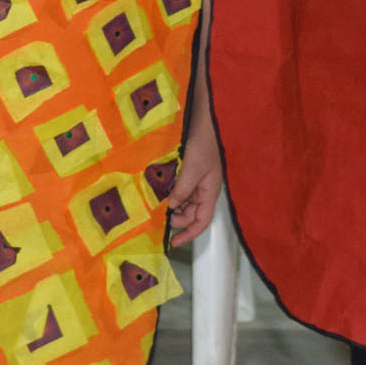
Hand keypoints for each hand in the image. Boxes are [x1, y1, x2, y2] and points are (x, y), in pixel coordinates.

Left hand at [163, 123, 223, 246]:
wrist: (206, 122)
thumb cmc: (204, 144)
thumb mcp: (192, 169)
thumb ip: (182, 189)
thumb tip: (171, 208)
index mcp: (209, 192)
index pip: (202, 221)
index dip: (190, 233)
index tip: (174, 242)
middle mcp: (203, 190)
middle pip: (191, 213)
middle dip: (176, 218)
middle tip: (158, 216)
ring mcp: (196, 181)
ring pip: (183, 202)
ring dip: (172, 206)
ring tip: (156, 205)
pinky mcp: (188, 172)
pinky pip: (179, 189)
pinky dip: (170, 193)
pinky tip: (159, 191)